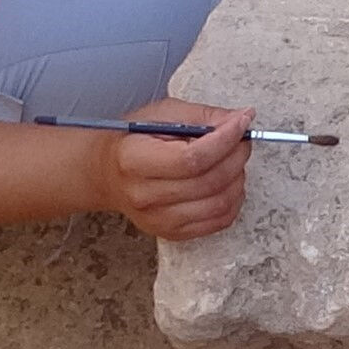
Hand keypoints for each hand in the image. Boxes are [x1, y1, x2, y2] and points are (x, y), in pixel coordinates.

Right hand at [96, 103, 252, 239]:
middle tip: (241, 139)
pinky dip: (233, 200)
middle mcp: (144, 196)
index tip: (242, 122)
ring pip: (219, 203)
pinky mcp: (172, 233)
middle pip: (209, 181)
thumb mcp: (162, 114)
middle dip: (236, 155)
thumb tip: (241, 119)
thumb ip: (202, 116)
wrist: (107, 174)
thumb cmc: (133, 140)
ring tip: (233, 159)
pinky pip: (218, 222)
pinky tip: (228, 181)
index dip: (225, 140)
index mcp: (134, 161)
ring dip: (238, 178)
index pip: (192, 158)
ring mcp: (158, 220)